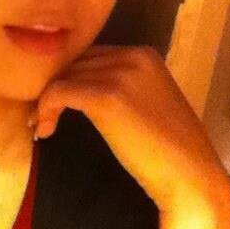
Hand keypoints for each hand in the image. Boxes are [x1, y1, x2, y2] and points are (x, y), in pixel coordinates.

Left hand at [30, 44, 229, 213]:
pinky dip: (46, 109)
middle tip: (41, 114)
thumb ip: (118, 84)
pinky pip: (59, 93)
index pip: (90, 56)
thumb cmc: (167, 146)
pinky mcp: (106, 96)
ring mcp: (119, 74)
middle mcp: (131, 56)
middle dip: (55, 88)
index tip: (54, 101)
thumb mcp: (145, 100)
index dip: (68, 77)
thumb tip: (75, 86)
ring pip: (63, 77)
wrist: (188, 173)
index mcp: (143, 54)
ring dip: (46, 102)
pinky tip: (46, 130)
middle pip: (74, 64)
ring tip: (43, 125)